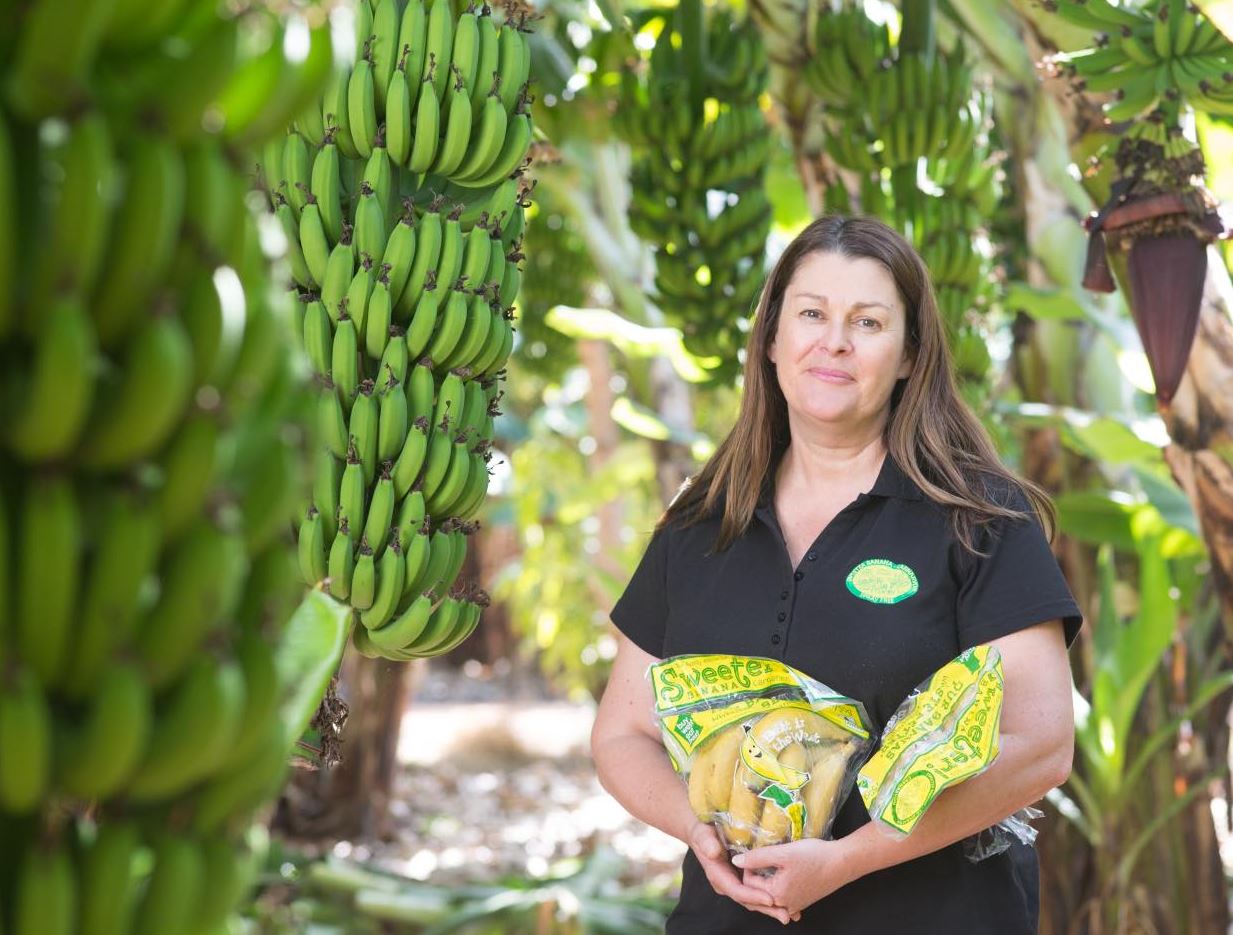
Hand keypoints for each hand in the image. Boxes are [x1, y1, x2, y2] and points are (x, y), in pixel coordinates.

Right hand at [687, 823, 801, 924]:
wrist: (701, 834)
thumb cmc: (702, 832)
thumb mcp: (702, 834)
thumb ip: (706, 842)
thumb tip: (713, 852)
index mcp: (718, 876)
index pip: (737, 891)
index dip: (753, 896)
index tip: (770, 900)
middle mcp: (727, 884)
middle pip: (748, 901)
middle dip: (767, 909)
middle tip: (786, 915)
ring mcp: (736, 883)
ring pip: (754, 899)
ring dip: (772, 907)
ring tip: (792, 913)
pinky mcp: (743, 879)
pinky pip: (757, 891)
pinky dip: (771, 897)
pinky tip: (788, 903)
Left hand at [733, 838, 860, 916]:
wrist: (842, 863)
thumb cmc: (814, 856)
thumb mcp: (782, 853)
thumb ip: (757, 858)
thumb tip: (736, 861)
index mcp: (775, 894)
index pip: (748, 883)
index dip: (748, 865)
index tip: (754, 852)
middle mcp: (783, 905)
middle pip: (757, 893)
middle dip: (753, 877)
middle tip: (757, 859)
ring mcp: (793, 906)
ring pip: (769, 896)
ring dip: (764, 883)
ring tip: (766, 866)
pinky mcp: (801, 902)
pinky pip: (781, 898)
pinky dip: (776, 889)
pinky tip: (779, 877)